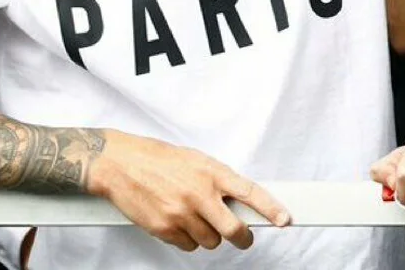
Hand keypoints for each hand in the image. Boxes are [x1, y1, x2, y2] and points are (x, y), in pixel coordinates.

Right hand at [89, 130, 290, 252]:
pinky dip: (187, 238)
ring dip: (208, 235)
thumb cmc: (157, 158)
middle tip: (243, 236)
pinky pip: (188, 246)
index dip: (270, 208)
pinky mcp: (165, 230)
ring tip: (194, 216)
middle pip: (234, 230)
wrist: (120, 164)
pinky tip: (176, 221)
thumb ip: (217, 179)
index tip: (284, 219)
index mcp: (210, 171)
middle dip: (242, 237)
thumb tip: (238, 199)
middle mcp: (199, 193)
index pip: (249, 192)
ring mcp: (182, 214)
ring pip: (211, 241)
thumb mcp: (194, 159)